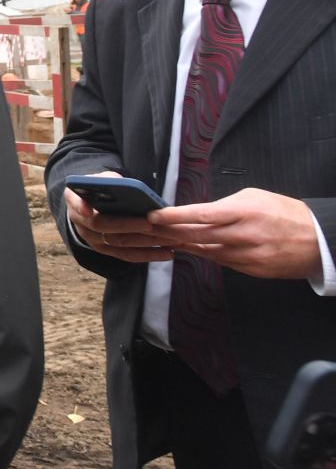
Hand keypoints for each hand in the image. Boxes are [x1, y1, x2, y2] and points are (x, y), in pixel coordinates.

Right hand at [66, 176, 174, 262]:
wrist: (91, 204)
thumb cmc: (100, 188)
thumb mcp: (101, 178)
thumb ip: (108, 179)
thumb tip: (120, 183)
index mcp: (75, 201)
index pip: (78, 205)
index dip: (82, 207)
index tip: (89, 210)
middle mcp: (81, 224)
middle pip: (104, 227)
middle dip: (128, 225)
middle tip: (150, 223)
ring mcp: (93, 240)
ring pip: (119, 243)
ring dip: (144, 242)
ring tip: (168, 239)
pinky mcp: (107, 251)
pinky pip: (127, 255)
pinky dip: (148, 255)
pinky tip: (167, 253)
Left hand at [148, 188, 325, 280]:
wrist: (318, 240)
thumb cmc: (284, 212)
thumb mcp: (254, 197)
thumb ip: (224, 205)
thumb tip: (197, 212)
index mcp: (246, 212)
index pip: (203, 214)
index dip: (175, 216)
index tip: (154, 216)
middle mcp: (246, 235)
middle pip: (199, 236)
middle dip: (171, 232)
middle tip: (151, 229)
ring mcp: (249, 256)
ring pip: (207, 251)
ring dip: (186, 245)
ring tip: (166, 237)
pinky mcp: (253, 270)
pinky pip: (222, 262)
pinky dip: (207, 254)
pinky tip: (193, 248)